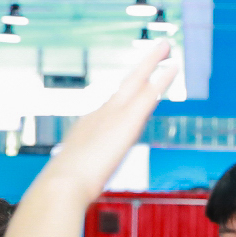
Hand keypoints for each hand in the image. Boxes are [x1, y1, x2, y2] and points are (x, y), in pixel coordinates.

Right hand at [46, 41, 176, 194]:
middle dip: (142, 67)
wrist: (62, 185)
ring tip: (167, 46)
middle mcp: (101, 114)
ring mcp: (114, 114)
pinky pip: (149, 93)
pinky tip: (173, 66)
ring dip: (152, 62)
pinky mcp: (128, 120)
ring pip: (137, 81)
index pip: (112, 106)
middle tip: (157, 50)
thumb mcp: (74, 178)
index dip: (125, 94)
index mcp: (88, 127)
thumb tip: (70, 190)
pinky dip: (161, 79)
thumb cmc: (63, 188)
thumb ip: (77, 176)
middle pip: (125, 84)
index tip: (135, 83)